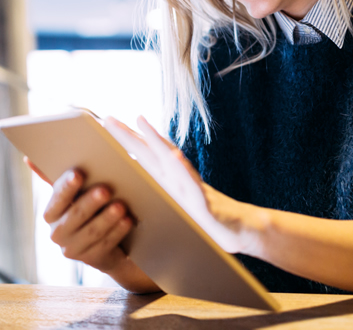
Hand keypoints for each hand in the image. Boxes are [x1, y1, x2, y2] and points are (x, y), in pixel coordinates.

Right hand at [37, 166, 134, 274]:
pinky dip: (117, 232)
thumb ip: (55, 177)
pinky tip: (127, 220)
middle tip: (106, 189)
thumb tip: (27, 159)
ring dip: (107, 218)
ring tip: (121, 206)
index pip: (57, 198)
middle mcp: (58, 233)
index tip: (79, 174)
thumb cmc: (87, 209)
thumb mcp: (73, 194)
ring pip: (92, 232)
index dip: (67, 187)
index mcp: (51, 213)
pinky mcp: (92, 259)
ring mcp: (73, 249)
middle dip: (91, 202)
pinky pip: (106, 245)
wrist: (103, 242)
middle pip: (75, 215)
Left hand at [102, 116, 259, 254]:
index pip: (146, 159)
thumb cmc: (210, 223)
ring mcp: (194, 191)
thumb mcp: (180, 213)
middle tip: (108, 119)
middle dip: (130, 135)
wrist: (245, 233)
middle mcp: (181, 181)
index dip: (127, 143)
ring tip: (141, 122)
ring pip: (172, 161)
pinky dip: (185, 172)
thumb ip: (163, 203)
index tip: (107, 128)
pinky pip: (194, 187)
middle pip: (152, 153)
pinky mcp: (207, 206)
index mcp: (171, 185)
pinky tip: (176, 158)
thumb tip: (139, 199)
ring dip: (157, 141)